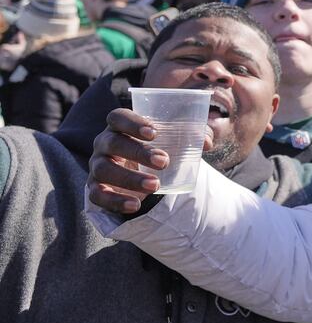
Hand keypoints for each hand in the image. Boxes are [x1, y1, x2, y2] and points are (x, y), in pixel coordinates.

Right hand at [87, 107, 213, 213]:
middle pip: (112, 143)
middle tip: (164, 161)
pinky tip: (135, 205)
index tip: (154, 133)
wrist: (146, 175)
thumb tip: (206, 142)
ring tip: (156, 186)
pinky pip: (97, 195)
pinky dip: (115, 200)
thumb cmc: (160, 148)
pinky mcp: (96, 188)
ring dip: (129, 178)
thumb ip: (192, 135)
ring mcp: (97, 166)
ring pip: (104, 170)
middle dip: (138, 152)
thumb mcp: (175, 140)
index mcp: (120, 126)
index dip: (132, 123)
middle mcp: (104, 144)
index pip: (117, 117)